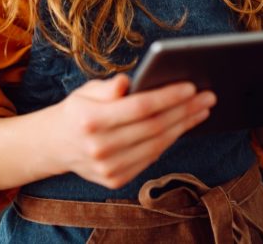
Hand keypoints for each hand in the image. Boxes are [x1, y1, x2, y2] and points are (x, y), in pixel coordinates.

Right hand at [44, 74, 215, 188]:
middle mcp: (99, 148)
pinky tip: (183, 126)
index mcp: (90, 120)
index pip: (139, 107)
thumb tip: (128, 82)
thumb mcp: (85, 91)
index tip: (192, 87)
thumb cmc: (77, 110)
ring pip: (156, 145)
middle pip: (153, 127)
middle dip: (185, 110)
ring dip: (184, 126)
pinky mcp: (115, 180)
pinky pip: (150, 158)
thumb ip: (107, 87)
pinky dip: (170, 141)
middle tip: (208, 97)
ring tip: (202, 110)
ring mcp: (107, 168)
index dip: (168, 97)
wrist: (54, 145)